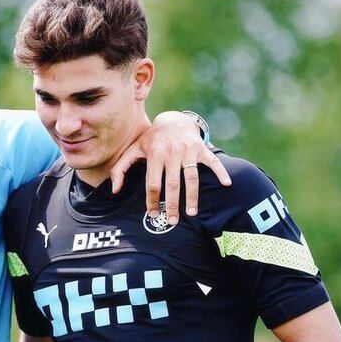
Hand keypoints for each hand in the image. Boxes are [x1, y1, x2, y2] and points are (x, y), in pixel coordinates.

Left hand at [110, 111, 231, 224]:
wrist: (173, 120)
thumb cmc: (151, 140)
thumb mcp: (133, 150)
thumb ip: (119, 169)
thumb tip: (114, 191)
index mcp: (154, 155)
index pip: (153, 183)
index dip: (152, 201)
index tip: (153, 214)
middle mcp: (171, 153)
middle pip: (172, 184)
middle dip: (172, 205)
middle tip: (172, 221)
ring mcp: (188, 151)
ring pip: (192, 177)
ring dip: (193, 196)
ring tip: (192, 213)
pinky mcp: (201, 149)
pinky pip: (212, 162)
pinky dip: (221, 172)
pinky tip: (226, 184)